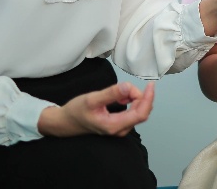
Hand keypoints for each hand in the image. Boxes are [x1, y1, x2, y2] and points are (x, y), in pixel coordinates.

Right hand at [38, 81, 154, 137]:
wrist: (66, 122)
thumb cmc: (76, 111)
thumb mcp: (92, 99)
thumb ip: (111, 94)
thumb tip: (128, 87)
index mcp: (114, 126)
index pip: (141, 114)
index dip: (148, 99)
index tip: (150, 85)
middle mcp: (119, 130)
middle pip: (141, 112)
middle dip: (140, 97)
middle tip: (128, 86)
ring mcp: (119, 128)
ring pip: (137, 112)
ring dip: (135, 99)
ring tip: (121, 91)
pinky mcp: (118, 124)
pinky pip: (132, 113)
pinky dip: (131, 102)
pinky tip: (121, 97)